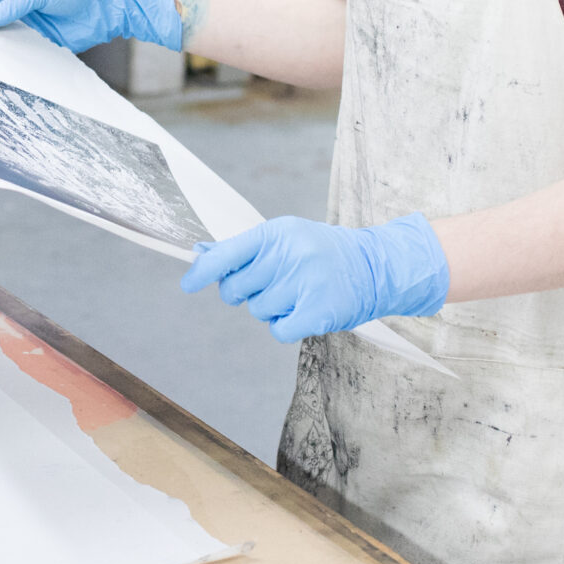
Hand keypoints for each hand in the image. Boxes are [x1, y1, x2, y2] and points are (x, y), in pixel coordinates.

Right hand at [0, 0, 181, 52]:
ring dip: (5, 53)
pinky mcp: (54, 47)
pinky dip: (24, 64)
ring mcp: (40, 30)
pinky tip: (11, 74)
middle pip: (1, 28)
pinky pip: (34, 57)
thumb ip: (12, 7)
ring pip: (15, 44)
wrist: (114, 0)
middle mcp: (28, 12)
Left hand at [180, 214, 450, 342]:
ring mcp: (305, 284)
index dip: (203, 271)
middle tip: (272, 284)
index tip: (188, 283)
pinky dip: (285, 326)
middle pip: (237, 289)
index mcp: (277, 233)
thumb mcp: (285, 238)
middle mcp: (290, 255)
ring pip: (258, 311)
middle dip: (246, 292)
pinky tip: (303, 312)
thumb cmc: (321, 252)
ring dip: (272, 308)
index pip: (227, 253)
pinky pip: (278, 330)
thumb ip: (244, 249)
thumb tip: (200, 256)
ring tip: (297, 293)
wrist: (375, 266)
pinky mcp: (319, 312)